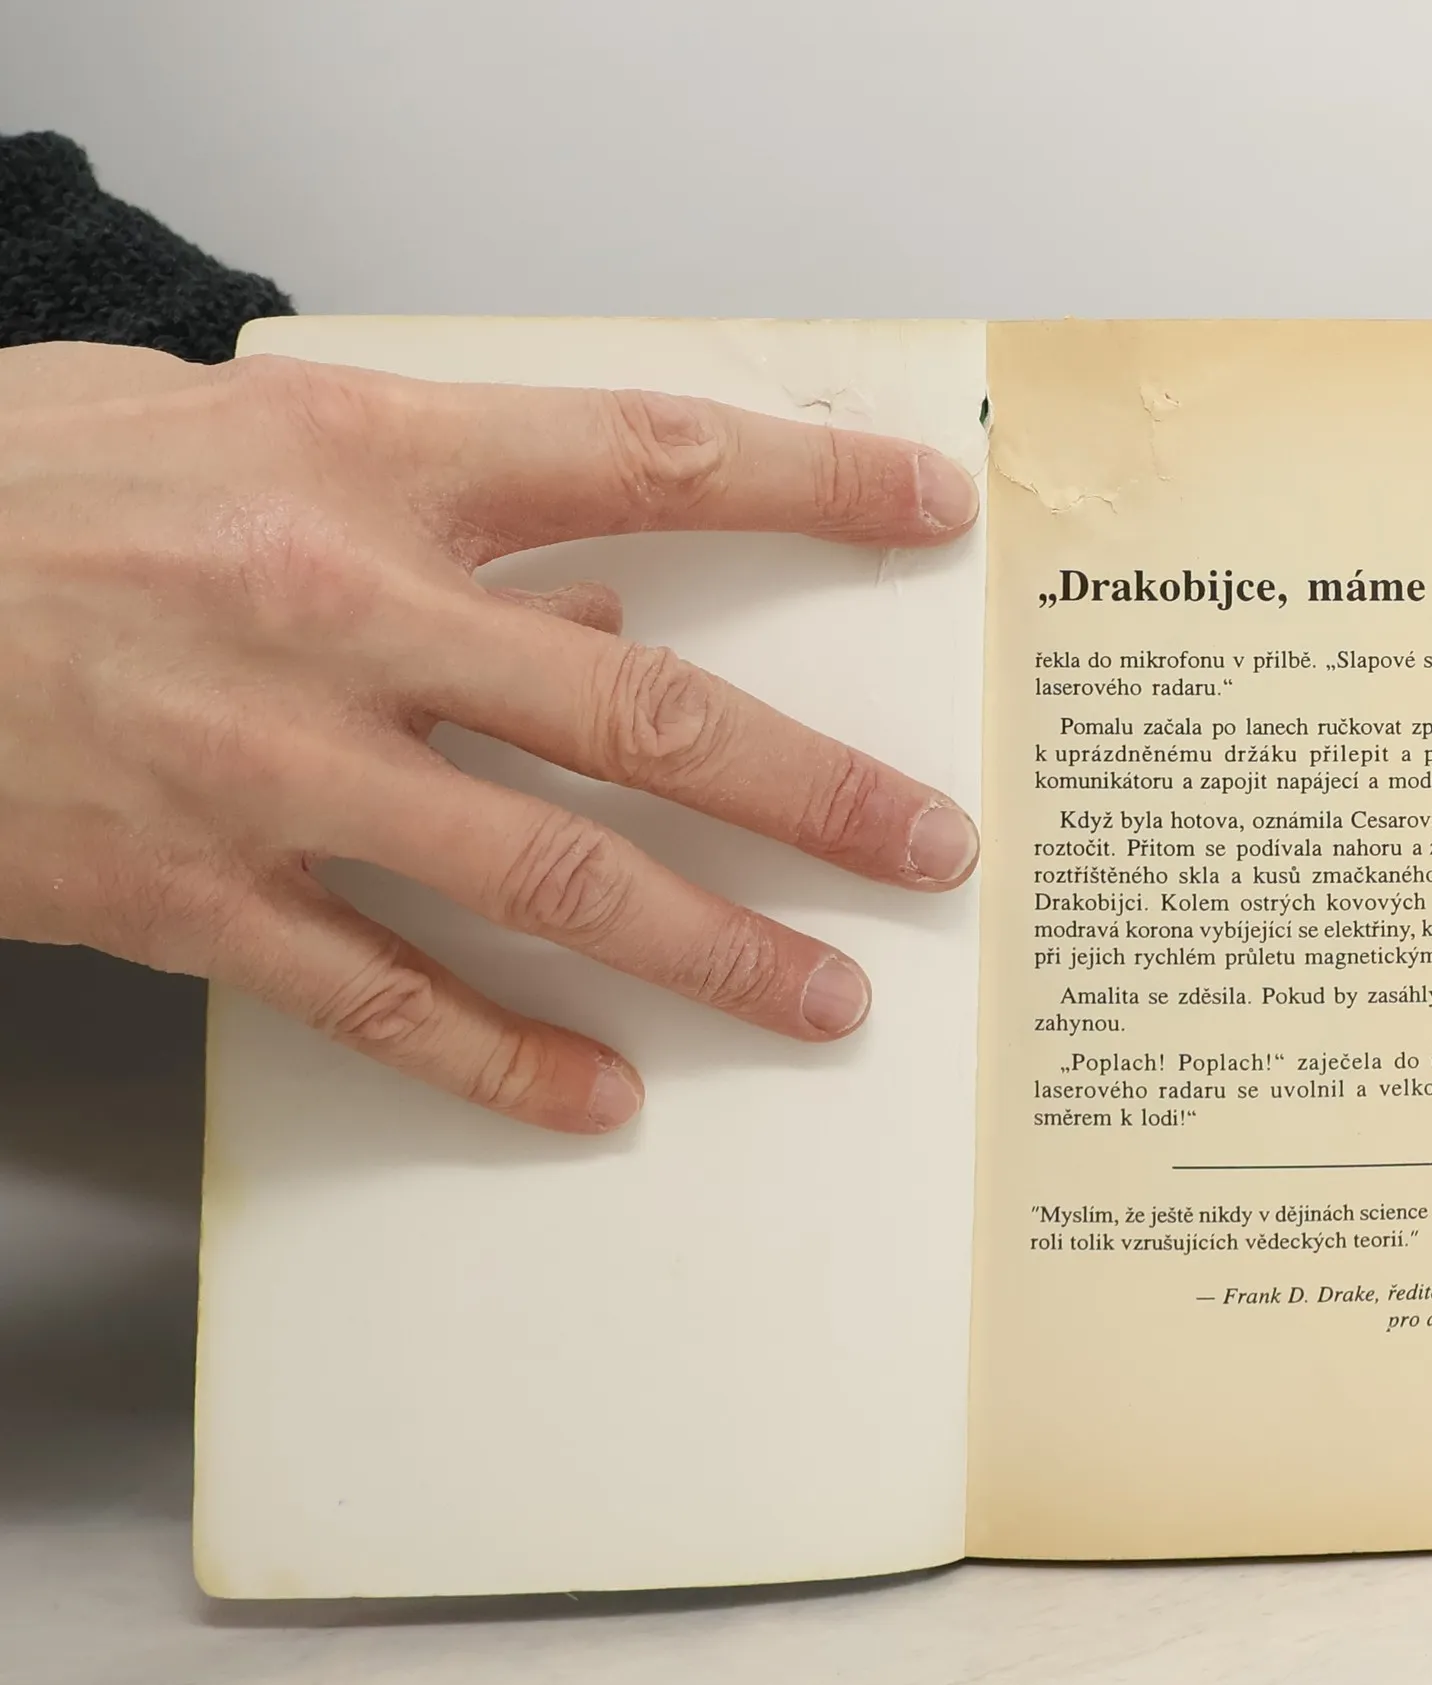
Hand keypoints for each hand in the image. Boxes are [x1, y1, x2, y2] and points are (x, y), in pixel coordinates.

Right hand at [0, 342, 980, 1130]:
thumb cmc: (24, 491)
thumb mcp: (225, 431)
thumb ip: (426, 510)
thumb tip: (594, 607)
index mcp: (359, 465)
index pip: (643, 458)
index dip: (808, 482)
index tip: (926, 509)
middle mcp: (339, 617)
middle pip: (641, 715)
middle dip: (814, 791)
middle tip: (933, 848)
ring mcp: (274, 774)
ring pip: (546, 880)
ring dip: (706, 950)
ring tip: (823, 1000)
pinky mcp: (195, 901)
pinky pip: (383, 999)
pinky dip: (502, 1057)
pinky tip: (600, 1097)